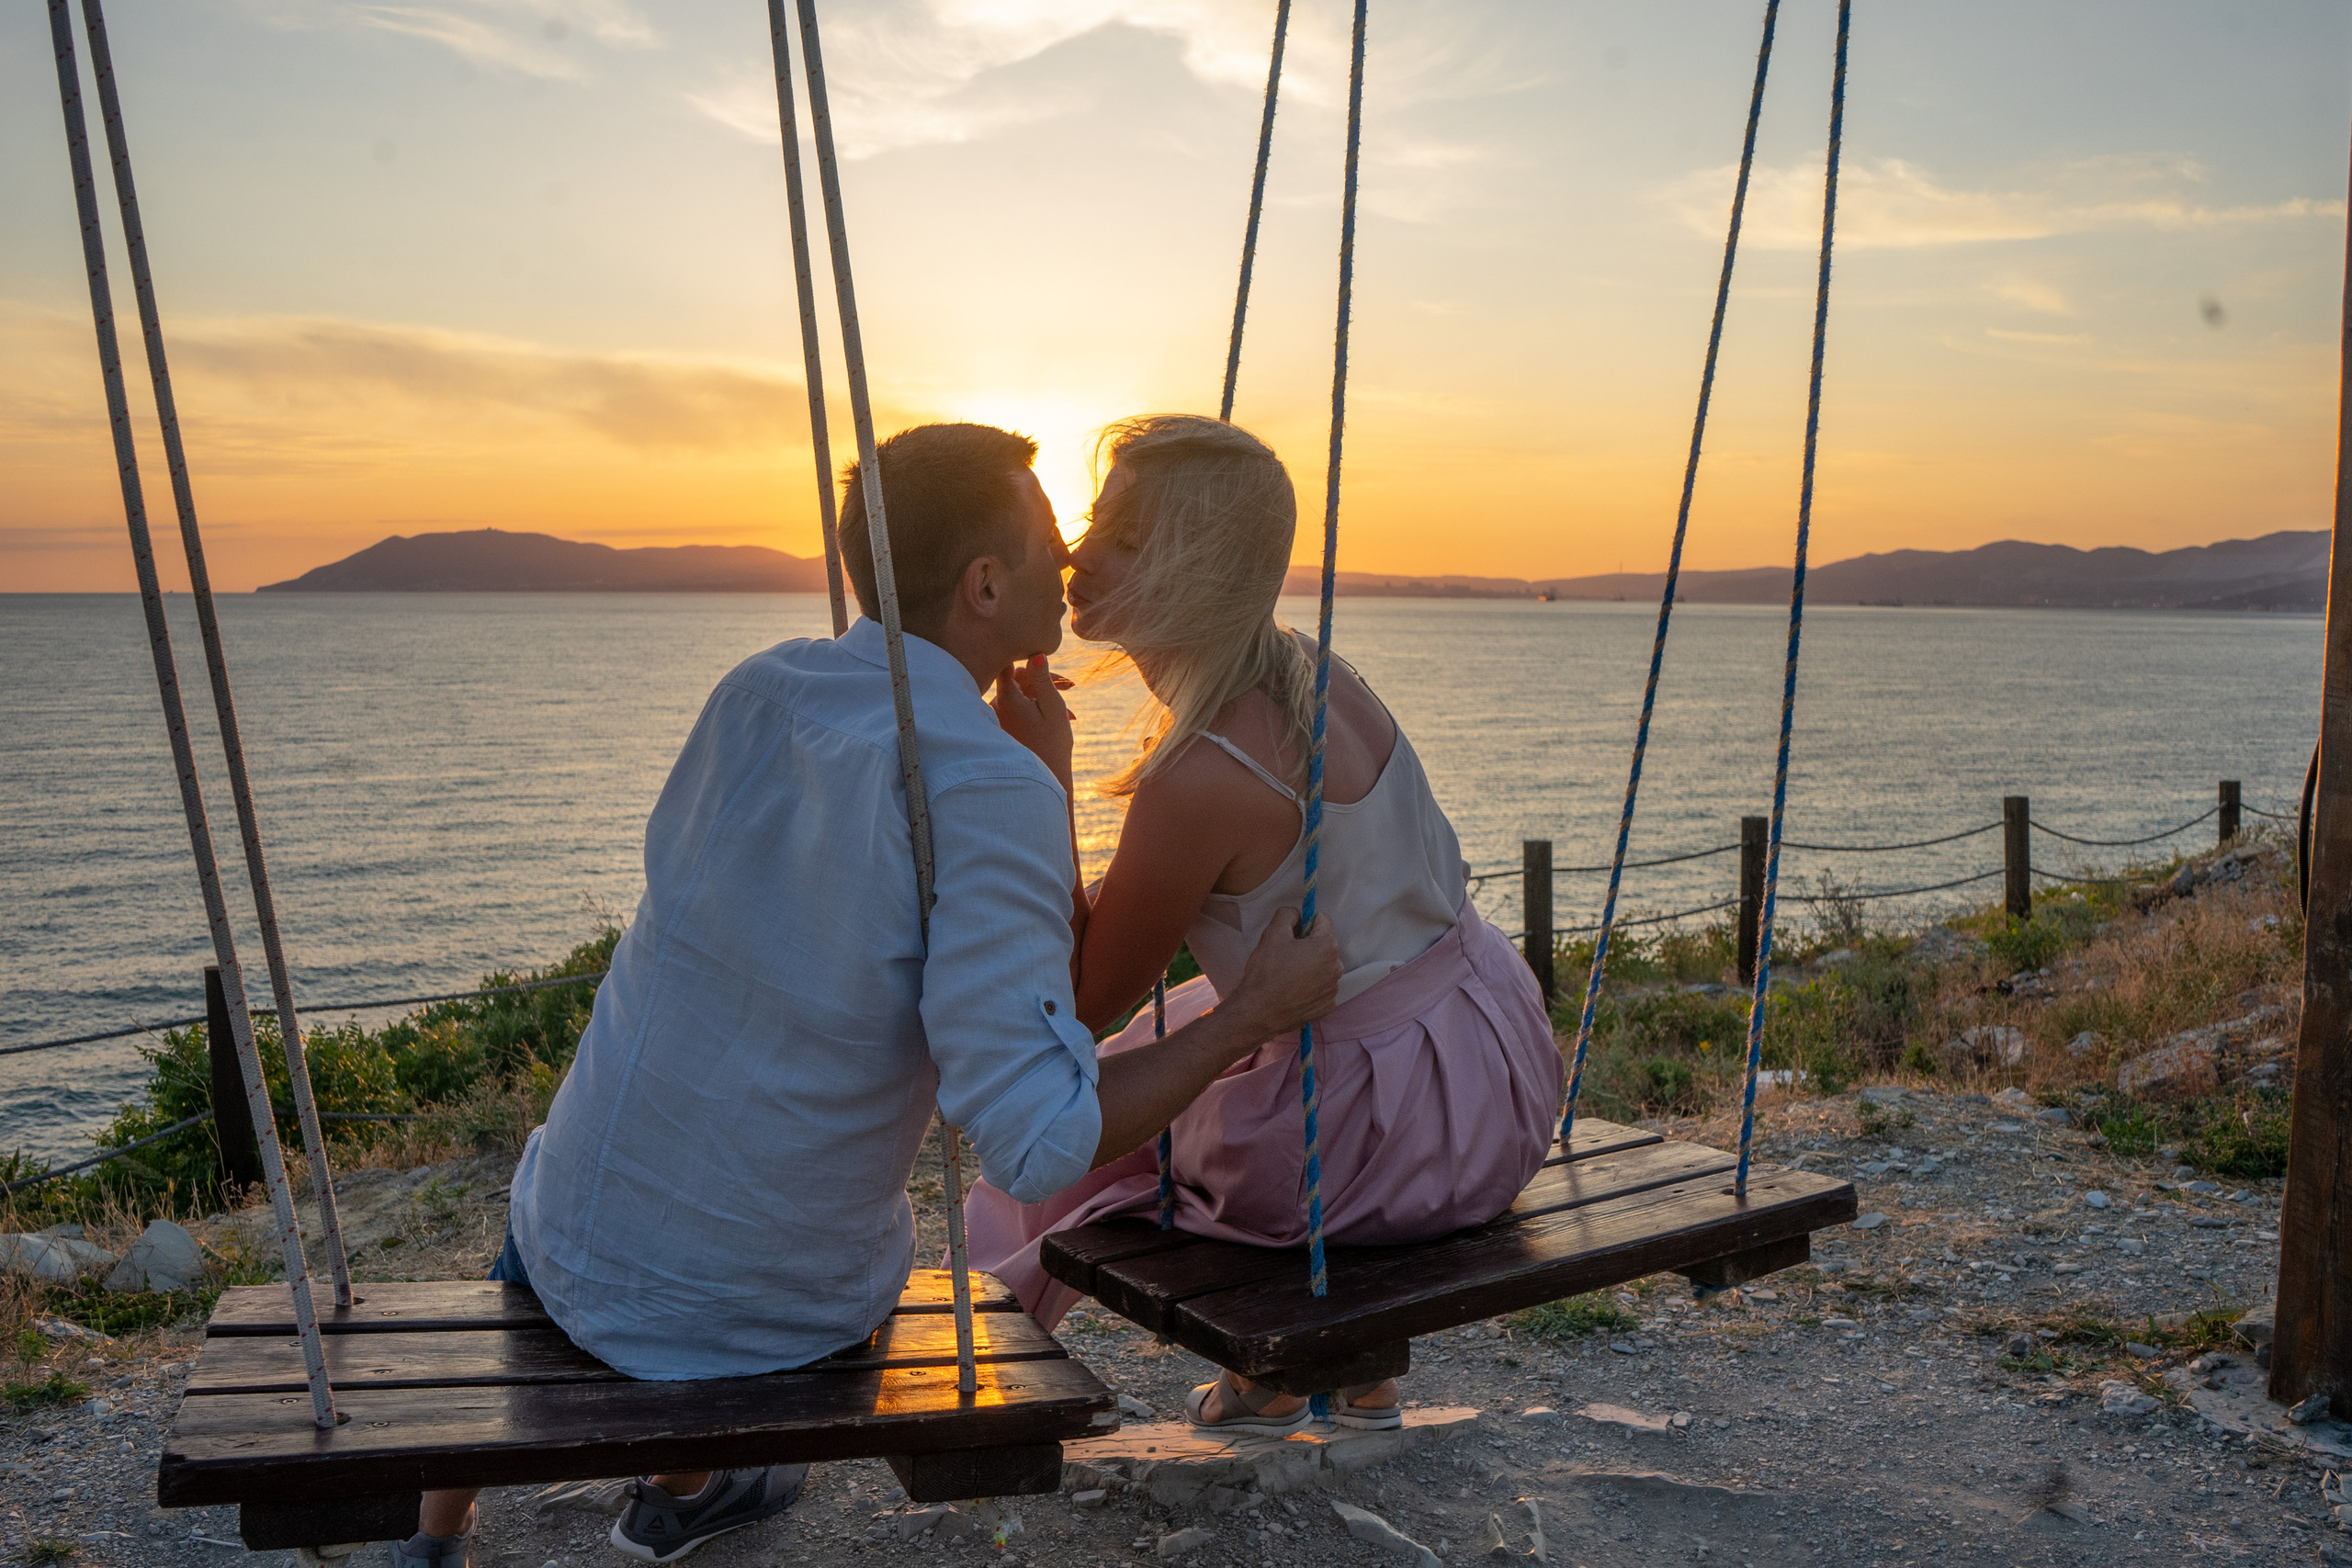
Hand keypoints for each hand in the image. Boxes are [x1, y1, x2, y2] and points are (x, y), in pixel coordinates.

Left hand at [993, 655, 1073, 783]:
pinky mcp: (1001, 727)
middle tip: (1070, 686)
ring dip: (1042, 695)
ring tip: (1067, 711)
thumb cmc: (1053, 743)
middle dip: (1042, 680)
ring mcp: (997, 717)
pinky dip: (1035, 707)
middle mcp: (995, 706)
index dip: (1028, 658)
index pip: (1009, 663)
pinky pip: (1016, 707)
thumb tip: (1035, 653)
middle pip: (1016, 678)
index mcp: (1006, 698)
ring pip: (1018, 693)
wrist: (1046, 778)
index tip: (1046, 661)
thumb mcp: (1052, 707)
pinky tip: (1057, 717)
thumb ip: (1042, 679)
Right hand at [1228, 909, 1340, 1039]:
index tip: (1291, 936)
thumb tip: (1298, 915)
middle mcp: (1337, 967)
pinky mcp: (1328, 1006)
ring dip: (1312, 967)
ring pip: (1324, 967)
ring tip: (1289, 976)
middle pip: (1325, 945)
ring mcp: (1334, 989)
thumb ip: (1288, 914)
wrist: (1258, 1012)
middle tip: (1286, 957)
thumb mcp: (1272, 933)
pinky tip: (1294, 991)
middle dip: (1309, 946)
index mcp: (1327, 946)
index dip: (1305, 924)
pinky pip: (1322, 988)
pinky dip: (1312, 987)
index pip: (1323, 920)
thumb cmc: (1266, 971)